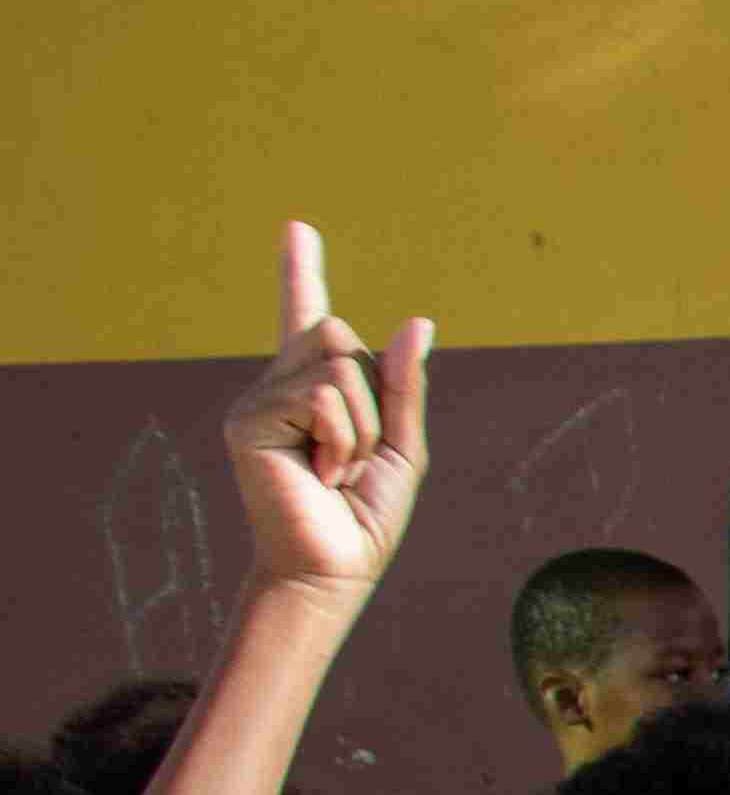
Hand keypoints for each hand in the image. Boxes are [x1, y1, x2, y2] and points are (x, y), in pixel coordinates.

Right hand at [230, 224, 434, 600]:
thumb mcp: (403, 445)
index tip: (297, 229)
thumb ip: (405, 385)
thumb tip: (417, 322)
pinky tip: (319, 473)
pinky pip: (323, 396)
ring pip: (339, 367)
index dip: (301, 272)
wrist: (334, 566)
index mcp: (316, 390)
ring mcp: (259, 399)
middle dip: (374, 398)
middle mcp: (280, 385)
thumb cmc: (365, 514)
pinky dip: (342, 436)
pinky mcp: (247, 418)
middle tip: (353, 457)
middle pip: (339, 335)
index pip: (306, 316)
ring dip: (363, 426)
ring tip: (337, 470)